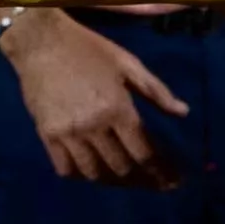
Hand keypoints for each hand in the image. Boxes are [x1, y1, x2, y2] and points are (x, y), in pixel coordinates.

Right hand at [4, 9, 189, 187]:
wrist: (41, 41)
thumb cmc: (88, 49)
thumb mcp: (127, 63)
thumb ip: (156, 91)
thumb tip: (184, 113)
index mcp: (118, 108)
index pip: (144, 152)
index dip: (162, 171)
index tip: (173, 182)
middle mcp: (94, 126)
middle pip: (121, 167)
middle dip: (141, 178)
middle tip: (151, 181)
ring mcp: (68, 134)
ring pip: (94, 173)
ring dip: (112, 180)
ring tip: (123, 179)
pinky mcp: (47, 135)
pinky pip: (66, 169)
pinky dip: (81, 175)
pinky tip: (91, 170)